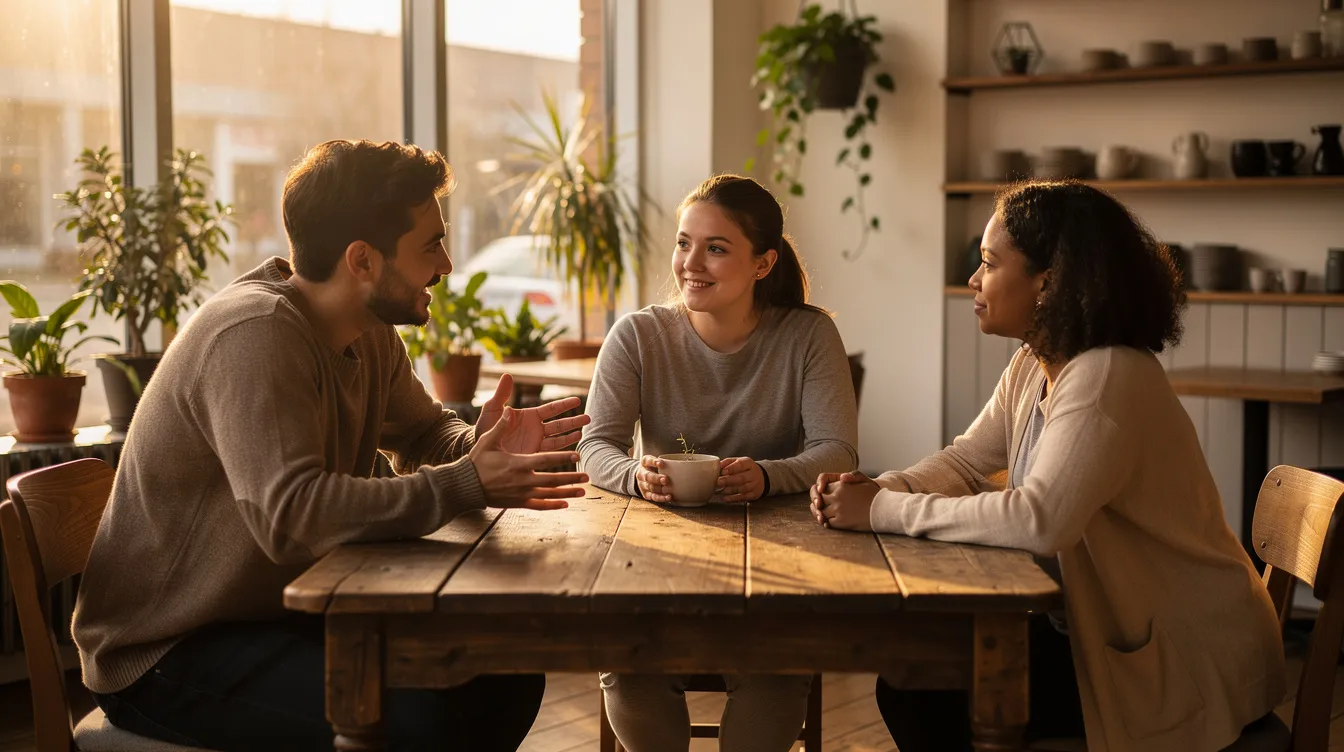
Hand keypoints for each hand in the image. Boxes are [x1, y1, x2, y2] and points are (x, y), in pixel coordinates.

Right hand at [469, 406, 588, 510]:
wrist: (465, 486)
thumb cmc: (477, 461)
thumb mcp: (488, 441)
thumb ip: (502, 426)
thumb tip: (511, 409)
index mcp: (518, 463)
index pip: (546, 459)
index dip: (563, 457)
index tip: (577, 456)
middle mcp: (523, 480)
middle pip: (553, 479)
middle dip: (571, 477)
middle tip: (587, 476)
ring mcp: (522, 493)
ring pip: (549, 494)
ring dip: (567, 493)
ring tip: (582, 492)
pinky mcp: (518, 503)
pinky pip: (539, 505)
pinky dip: (552, 505)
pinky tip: (565, 505)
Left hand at [475, 374, 589, 453]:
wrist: (480, 449)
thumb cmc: (484, 427)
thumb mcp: (492, 409)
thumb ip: (501, 394)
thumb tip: (507, 375)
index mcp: (529, 415)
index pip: (551, 409)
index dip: (564, 404)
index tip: (577, 400)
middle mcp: (536, 428)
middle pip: (559, 423)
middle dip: (573, 420)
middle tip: (588, 418)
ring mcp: (536, 442)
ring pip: (558, 438)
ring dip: (571, 435)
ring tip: (582, 432)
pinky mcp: (533, 454)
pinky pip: (550, 451)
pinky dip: (562, 449)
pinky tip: (572, 447)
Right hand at [635, 455, 672, 502]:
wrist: (644, 476)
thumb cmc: (654, 467)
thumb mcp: (656, 461)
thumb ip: (666, 462)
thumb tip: (684, 465)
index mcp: (644, 463)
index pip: (647, 460)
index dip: (654, 462)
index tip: (661, 463)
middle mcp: (641, 474)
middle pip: (647, 476)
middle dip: (657, 478)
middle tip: (666, 479)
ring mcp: (642, 484)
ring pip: (650, 487)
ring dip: (659, 489)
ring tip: (668, 490)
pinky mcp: (645, 494)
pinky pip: (653, 497)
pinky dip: (661, 498)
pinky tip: (668, 497)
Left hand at [716, 457, 763, 502]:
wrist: (761, 478)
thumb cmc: (745, 469)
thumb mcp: (738, 461)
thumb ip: (727, 462)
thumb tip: (717, 465)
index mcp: (748, 463)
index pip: (741, 465)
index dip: (732, 468)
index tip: (723, 472)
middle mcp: (753, 474)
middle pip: (742, 478)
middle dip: (729, 480)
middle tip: (719, 482)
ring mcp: (754, 485)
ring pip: (743, 489)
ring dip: (730, 490)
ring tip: (721, 490)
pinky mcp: (753, 495)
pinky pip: (743, 498)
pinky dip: (733, 499)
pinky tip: (725, 498)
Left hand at [810, 471, 879, 530]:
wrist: (884, 510)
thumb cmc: (875, 495)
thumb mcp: (865, 480)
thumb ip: (852, 476)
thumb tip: (841, 477)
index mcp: (841, 485)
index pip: (822, 487)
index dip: (820, 491)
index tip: (821, 495)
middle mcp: (837, 497)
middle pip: (819, 500)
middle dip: (818, 503)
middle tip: (818, 506)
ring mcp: (838, 510)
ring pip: (822, 512)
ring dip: (820, 514)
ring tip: (821, 515)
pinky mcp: (841, 522)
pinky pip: (828, 522)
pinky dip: (827, 523)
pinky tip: (828, 522)